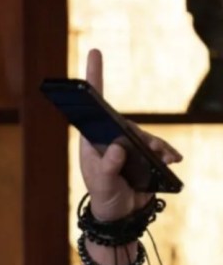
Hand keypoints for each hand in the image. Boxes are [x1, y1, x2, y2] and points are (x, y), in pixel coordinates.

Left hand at [79, 49, 183, 220]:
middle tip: (144, 152)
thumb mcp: (102, 183)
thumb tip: (117, 149)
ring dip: (156, 147)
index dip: (92, 78)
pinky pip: (159, 148)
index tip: (94, 52)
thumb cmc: (104, 194)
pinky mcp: (145, 154)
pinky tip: (172, 161)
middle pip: (126, 122)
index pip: (92, 105)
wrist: (121, 212)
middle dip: (139, 136)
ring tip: (162, 161)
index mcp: (92, 139)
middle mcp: (110, 137)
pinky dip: (167, 153)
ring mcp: (129, 144)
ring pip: (146, 136)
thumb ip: (107, 168)